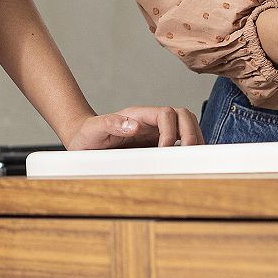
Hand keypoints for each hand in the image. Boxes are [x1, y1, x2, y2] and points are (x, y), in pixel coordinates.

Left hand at [64, 105, 202, 148]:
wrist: (83, 140)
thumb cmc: (87, 134)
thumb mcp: (93, 129)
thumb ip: (110, 124)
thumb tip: (135, 126)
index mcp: (138, 115)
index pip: (166, 114)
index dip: (170, 131)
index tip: (163, 150)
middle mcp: (151, 122)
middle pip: (184, 116)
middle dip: (190, 133)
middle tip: (187, 155)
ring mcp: (156, 133)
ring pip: (187, 126)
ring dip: (194, 140)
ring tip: (192, 159)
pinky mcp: (158, 145)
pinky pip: (180, 142)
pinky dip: (188, 150)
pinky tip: (186, 163)